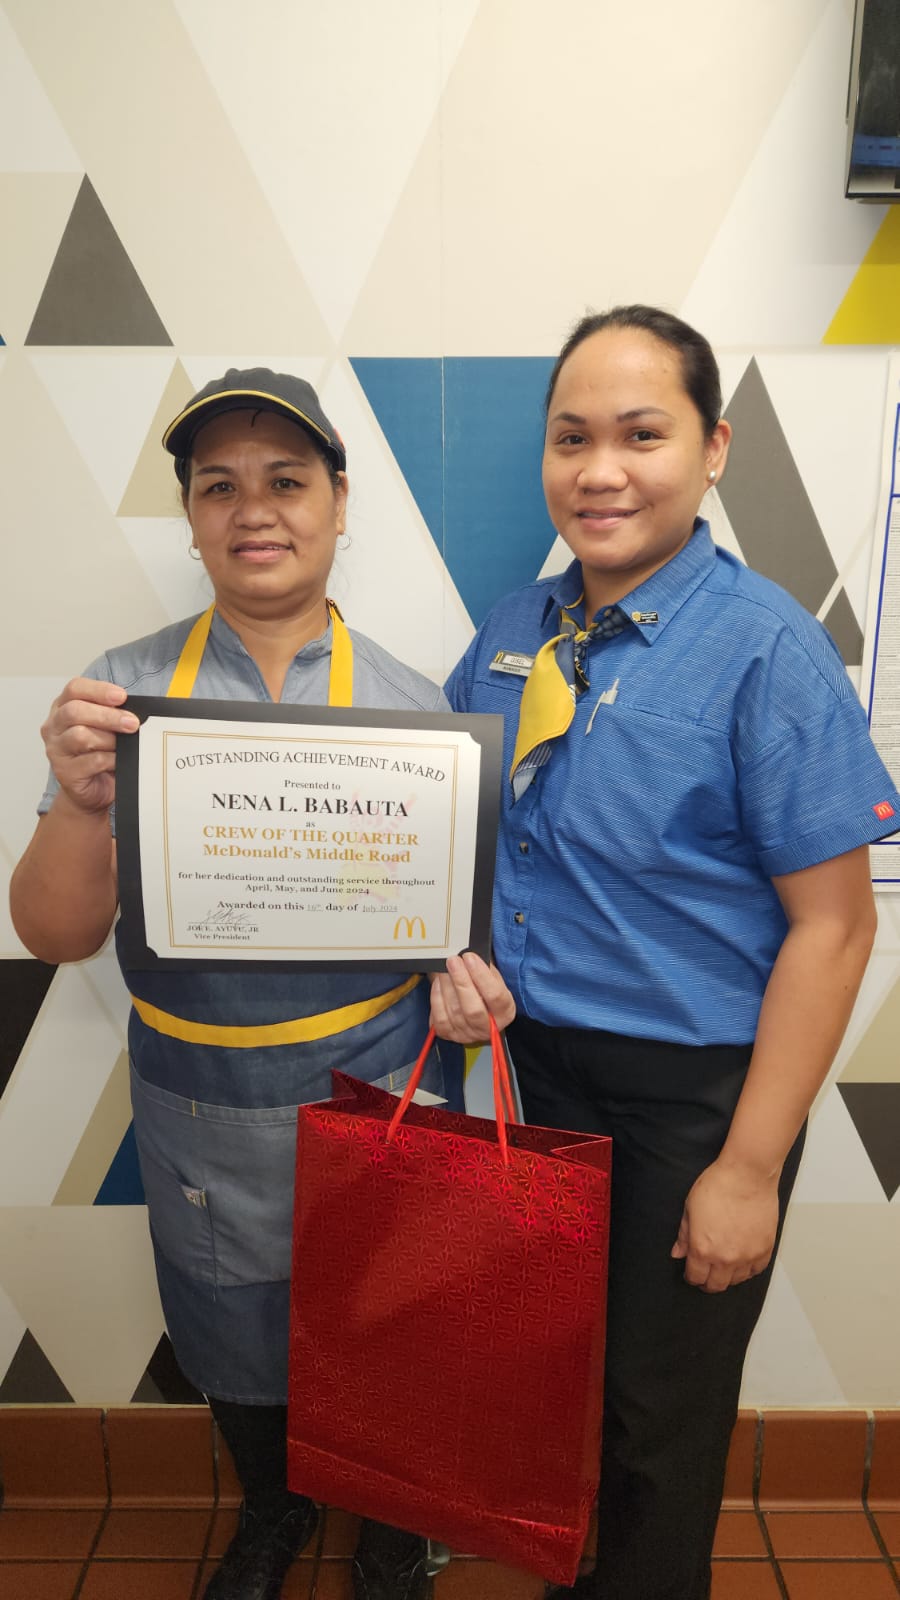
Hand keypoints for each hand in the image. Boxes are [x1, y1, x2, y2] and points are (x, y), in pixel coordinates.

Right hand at [41, 677, 139, 815]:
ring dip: (109, 738)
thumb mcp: (106, 728)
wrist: (93, 790)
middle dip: (108, 716)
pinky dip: (110, 759)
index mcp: (63, 707)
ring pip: (80, 735)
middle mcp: (54, 726)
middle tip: (132, 723)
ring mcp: (56, 749)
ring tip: (124, 744)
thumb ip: (113, 714)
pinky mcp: (65, 772)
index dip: (98, 690)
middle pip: (75, 711)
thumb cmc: (100, 753)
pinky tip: (118, 761)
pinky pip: (90, 761)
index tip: (121, 696)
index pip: (74, 688)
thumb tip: (135, 711)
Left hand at [429, 951, 515, 1043]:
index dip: (482, 976)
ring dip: (446, 986)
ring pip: (454, 1012)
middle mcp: (487, 1028)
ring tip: (443, 968)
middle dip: (461, 982)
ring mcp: (467, 1035)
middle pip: (473, 1010)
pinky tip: (438, 984)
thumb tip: (469, 958)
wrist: (472, 1005)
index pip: (495, 996)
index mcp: (505, 1012)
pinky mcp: (449, 1035)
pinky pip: (440, 1019)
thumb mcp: (492, 978)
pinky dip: (437, 998)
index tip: (469, 957)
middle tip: (452, 961)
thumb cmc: (484, 989)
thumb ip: (484, 969)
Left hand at [671, 1157, 779, 1292]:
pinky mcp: (765, 1249)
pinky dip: (748, 1270)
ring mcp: (747, 1256)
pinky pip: (756, 1271)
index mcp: (702, 1249)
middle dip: (708, 1283)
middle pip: (716, 1285)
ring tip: (724, 1267)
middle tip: (707, 1276)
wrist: (747, 1175)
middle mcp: (725, 1258)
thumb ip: (684, 1235)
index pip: (695, 1277)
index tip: (691, 1274)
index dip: (691, 1277)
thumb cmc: (718, 1186)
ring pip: (736, 1281)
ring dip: (728, 1277)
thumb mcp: (690, 1208)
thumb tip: (678, 1252)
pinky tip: (742, 1262)